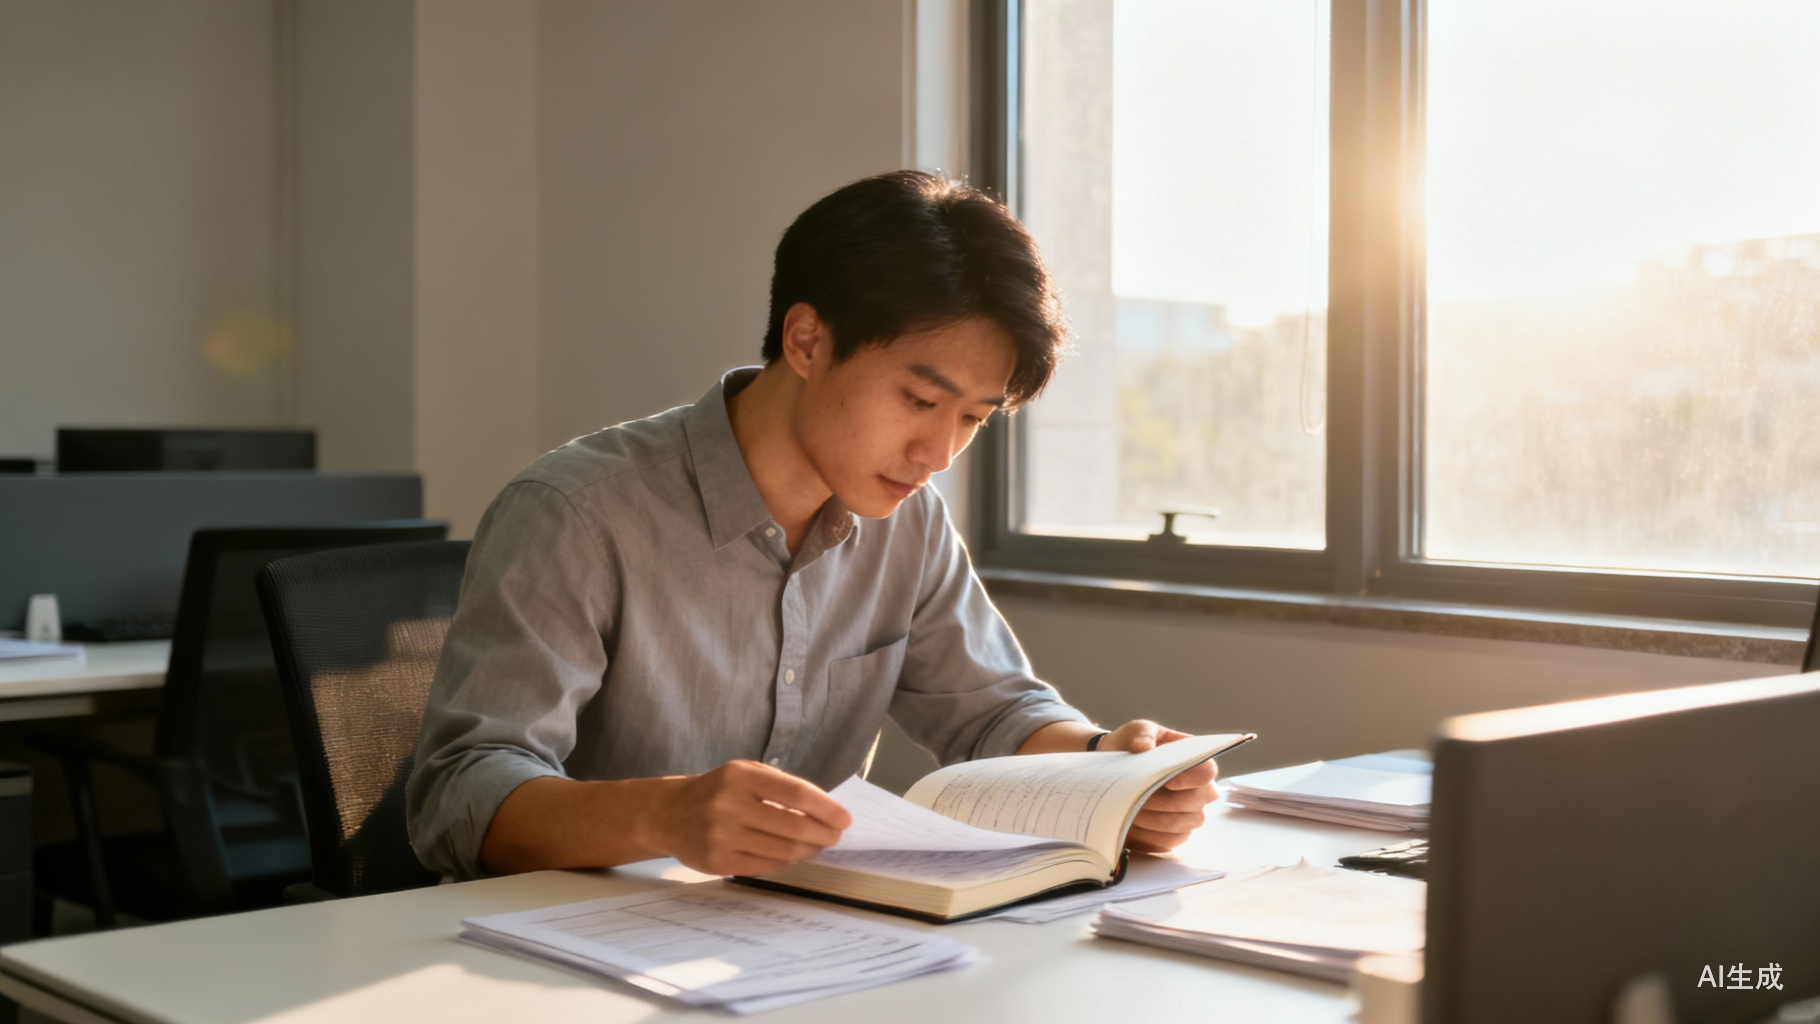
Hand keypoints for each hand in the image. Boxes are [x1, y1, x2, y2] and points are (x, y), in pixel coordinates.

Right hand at [649, 760, 851, 875]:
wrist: (669, 814)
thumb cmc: (718, 790)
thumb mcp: (746, 774)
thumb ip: (782, 787)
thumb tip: (826, 812)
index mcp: (741, 776)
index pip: (796, 793)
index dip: (826, 808)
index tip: (845, 819)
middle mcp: (729, 805)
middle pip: (794, 826)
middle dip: (823, 834)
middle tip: (834, 836)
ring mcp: (722, 836)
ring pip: (783, 850)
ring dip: (807, 849)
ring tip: (815, 844)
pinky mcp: (718, 862)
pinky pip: (766, 866)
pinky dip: (785, 861)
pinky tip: (791, 854)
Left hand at [1100, 720, 1219, 852]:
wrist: (1115, 767)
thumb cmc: (1132, 745)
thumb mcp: (1137, 730)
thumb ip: (1142, 735)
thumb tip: (1143, 747)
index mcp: (1195, 760)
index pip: (1208, 772)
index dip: (1191, 779)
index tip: (1168, 781)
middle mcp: (1199, 789)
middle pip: (1196, 802)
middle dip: (1164, 802)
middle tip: (1137, 797)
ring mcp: (1188, 813)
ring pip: (1182, 824)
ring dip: (1154, 819)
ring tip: (1130, 809)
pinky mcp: (1173, 833)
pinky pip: (1168, 841)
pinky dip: (1148, 834)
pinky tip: (1131, 824)